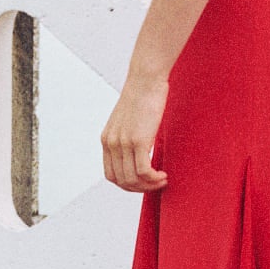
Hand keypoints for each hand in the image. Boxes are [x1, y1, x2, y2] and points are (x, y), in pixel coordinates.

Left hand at [101, 70, 169, 191]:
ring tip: (162, 180)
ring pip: (132, 179)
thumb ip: (128, 136)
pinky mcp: (138, 140)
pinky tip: (163, 175)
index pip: (111, 175)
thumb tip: (139, 151)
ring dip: (149, 186)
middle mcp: (111, 143)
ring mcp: (123, 143)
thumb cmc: (142, 96)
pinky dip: (154, 179)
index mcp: (106, 139)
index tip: (143, 182)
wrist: (145, 80)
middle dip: (140, 188)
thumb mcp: (128, 120)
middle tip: (156, 184)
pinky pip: (144, 171)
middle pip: (121, 181)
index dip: (128, 184)